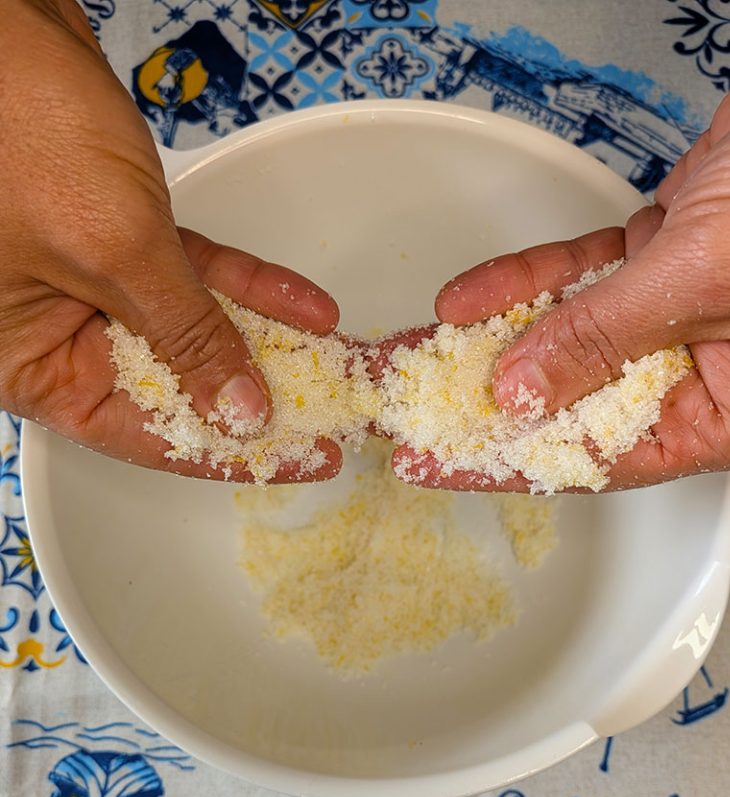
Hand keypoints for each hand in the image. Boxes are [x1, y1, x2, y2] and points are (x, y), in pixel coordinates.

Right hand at [1, 0, 340, 481]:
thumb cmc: (19, 132)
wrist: (2, 23)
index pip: (145, 435)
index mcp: (35, 366)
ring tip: (337, 365)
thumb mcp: (113, 253)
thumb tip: (240, 413)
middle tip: (333, 417)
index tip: (302, 460)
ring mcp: (94, 285)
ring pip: (195, 330)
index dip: (229, 454)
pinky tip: (309, 306)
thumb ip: (184, 337)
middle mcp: (62, 335)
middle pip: (177, 388)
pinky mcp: (122, 237)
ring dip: (268, 341)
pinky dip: (250, 286)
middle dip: (259, 397)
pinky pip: (198, 276)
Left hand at [412, 55, 729, 491]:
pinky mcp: (663, 256)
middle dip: (484, 404)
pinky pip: (580, 278)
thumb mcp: (703, 282)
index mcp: (729, 409)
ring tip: (414, 355)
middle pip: (572, 402)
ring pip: (567, 337)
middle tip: (405, 412)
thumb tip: (522, 398)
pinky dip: (527, 281)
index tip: (435, 465)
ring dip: (490, 341)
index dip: (508, 464)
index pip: (598, 458)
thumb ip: (606, 340)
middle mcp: (702, 369)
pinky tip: (466, 299)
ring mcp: (679, 311)